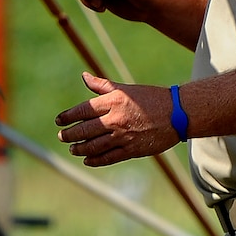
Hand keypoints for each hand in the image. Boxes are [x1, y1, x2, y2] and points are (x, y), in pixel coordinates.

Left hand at [56, 73, 178, 166]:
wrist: (176, 114)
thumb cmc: (150, 98)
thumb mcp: (125, 89)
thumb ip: (102, 85)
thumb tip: (83, 76)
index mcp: (113, 102)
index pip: (83, 110)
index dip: (68, 116)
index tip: (59, 120)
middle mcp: (116, 119)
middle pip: (85, 130)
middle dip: (70, 134)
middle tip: (62, 136)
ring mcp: (124, 136)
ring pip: (94, 146)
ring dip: (80, 148)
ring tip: (73, 149)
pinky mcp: (132, 150)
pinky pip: (109, 157)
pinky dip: (96, 160)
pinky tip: (87, 160)